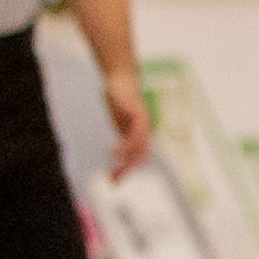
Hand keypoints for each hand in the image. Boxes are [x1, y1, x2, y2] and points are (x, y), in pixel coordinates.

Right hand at [98, 62, 152, 178]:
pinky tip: (113, 152)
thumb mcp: (118, 121)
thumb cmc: (119, 100)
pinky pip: (135, 134)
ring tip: (112, 169)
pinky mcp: (138, 114)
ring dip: (125, 161)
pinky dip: (125, 146)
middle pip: (140, 156)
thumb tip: (116, 153)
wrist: (121, 78)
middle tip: (113, 181)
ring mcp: (144, 122)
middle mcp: (146, 129)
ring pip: (139, 148)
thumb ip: (120, 134)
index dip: (127, 169)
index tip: (114, 181)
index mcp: (141, 133)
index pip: (138, 157)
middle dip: (126, 170)